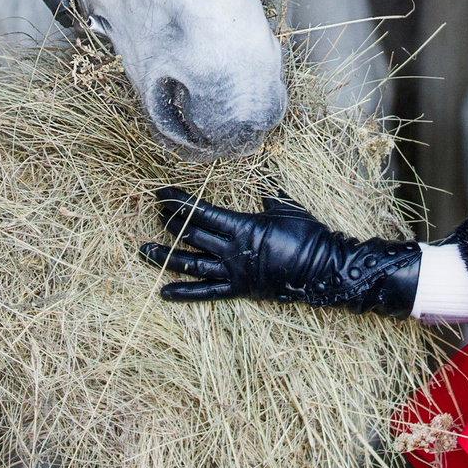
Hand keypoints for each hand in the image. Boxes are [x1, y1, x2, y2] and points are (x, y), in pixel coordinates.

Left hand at [139, 187, 418, 315]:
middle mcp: (231, 251)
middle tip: (154, 213)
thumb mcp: (285, 207)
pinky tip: (164, 293)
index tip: (160, 192)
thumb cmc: (307, 234)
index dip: (178, 202)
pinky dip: (184, 293)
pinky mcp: (238, 290)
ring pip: (191, 264)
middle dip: (170, 223)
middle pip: (191, 235)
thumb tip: (263, 174)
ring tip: (144, 250)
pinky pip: (206, 294)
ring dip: (166, 257)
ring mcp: (232, 272)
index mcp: (241, 226)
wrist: (323, 269)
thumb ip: (268, 194)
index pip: (200, 212)